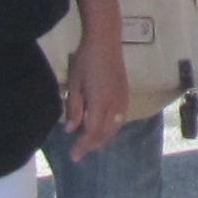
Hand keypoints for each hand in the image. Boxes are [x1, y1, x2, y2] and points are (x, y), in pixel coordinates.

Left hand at [59, 30, 126, 156]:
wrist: (106, 41)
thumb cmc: (86, 60)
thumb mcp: (74, 85)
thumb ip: (73, 108)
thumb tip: (71, 129)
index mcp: (100, 103)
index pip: (92, 132)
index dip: (83, 146)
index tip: (74, 157)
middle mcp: (115, 104)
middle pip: (105, 132)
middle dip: (92, 145)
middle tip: (79, 153)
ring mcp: (123, 99)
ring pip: (115, 127)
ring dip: (103, 138)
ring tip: (91, 144)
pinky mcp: (126, 93)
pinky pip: (121, 118)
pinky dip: (112, 128)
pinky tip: (105, 128)